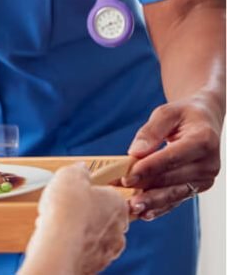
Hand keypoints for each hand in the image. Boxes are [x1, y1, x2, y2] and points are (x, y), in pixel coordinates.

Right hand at [19, 163, 128, 274]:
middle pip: (104, 216)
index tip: (77, 193)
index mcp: (117, 203)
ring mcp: (109, 249)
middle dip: (87, 213)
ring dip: (80, 231)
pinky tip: (59, 241)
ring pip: (95, 236)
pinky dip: (75, 247)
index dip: (90, 193)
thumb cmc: (67, 210)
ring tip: (58, 226)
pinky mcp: (96, 265)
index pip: (109, 194)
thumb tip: (81, 168)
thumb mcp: (68, 175)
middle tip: (66, 209)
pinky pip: (86, 252)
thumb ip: (78, 170)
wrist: (59, 247)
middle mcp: (119, 227)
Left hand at [122, 92, 221, 220]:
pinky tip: (144, 214)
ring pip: (174, 193)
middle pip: (171, 178)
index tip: (127, 176)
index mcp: (203, 141)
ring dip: (151, 201)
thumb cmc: (184, 115)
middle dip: (143, 185)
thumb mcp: (167, 113)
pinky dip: (160, 207)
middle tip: (118, 190)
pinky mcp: (197, 187)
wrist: (205, 122)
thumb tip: (135, 152)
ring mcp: (205, 178)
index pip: (172, 158)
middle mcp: (208, 163)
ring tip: (131, 208)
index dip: (148, 168)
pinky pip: (176, 199)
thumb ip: (151, 131)